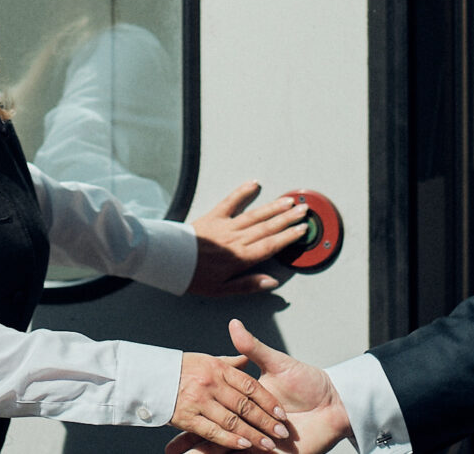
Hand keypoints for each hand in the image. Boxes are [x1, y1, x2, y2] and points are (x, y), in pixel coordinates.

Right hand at [165, 320, 350, 453]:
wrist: (335, 404)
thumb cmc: (309, 383)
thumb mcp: (277, 363)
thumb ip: (253, 348)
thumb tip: (233, 324)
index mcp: (246, 400)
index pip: (216, 406)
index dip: (197, 409)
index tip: (175, 410)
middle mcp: (248, 420)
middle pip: (214, 430)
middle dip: (191, 440)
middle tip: (169, 448)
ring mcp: (258, 438)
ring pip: (223, 445)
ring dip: (201, 452)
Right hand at [173, 351, 290, 450]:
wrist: (143, 373)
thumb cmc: (180, 367)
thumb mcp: (207, 359)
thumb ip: (229, 362)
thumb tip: (248, 359)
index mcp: (217, 367)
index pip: (249, 385)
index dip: (267, 399)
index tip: (281, 413)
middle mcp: (210, 383)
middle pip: (245, 405)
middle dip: (264, 421)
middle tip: (282, 433)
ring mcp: (198, 400)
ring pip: (232, 420)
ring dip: (252, 434)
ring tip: (268, 445)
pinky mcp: (186, 417)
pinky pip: (212, 431)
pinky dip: (229, 439)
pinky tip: (243, 446)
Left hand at [188, 182, 311, 294]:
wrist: (169, 261)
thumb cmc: (194, 277)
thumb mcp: (221, 290)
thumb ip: (248, 285)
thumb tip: (272, 281)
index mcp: (239, 258)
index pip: (270, 245)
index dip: (288, 237)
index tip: (302, 230)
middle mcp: (236, 239)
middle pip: (267, 227)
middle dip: (288, 218)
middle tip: (304, 210)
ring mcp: (225, 225)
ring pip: (255, 214)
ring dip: (274, 206)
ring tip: (289, 200)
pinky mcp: (213, 215)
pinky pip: (231, 201)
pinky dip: (243, 191)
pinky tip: (254, 184)